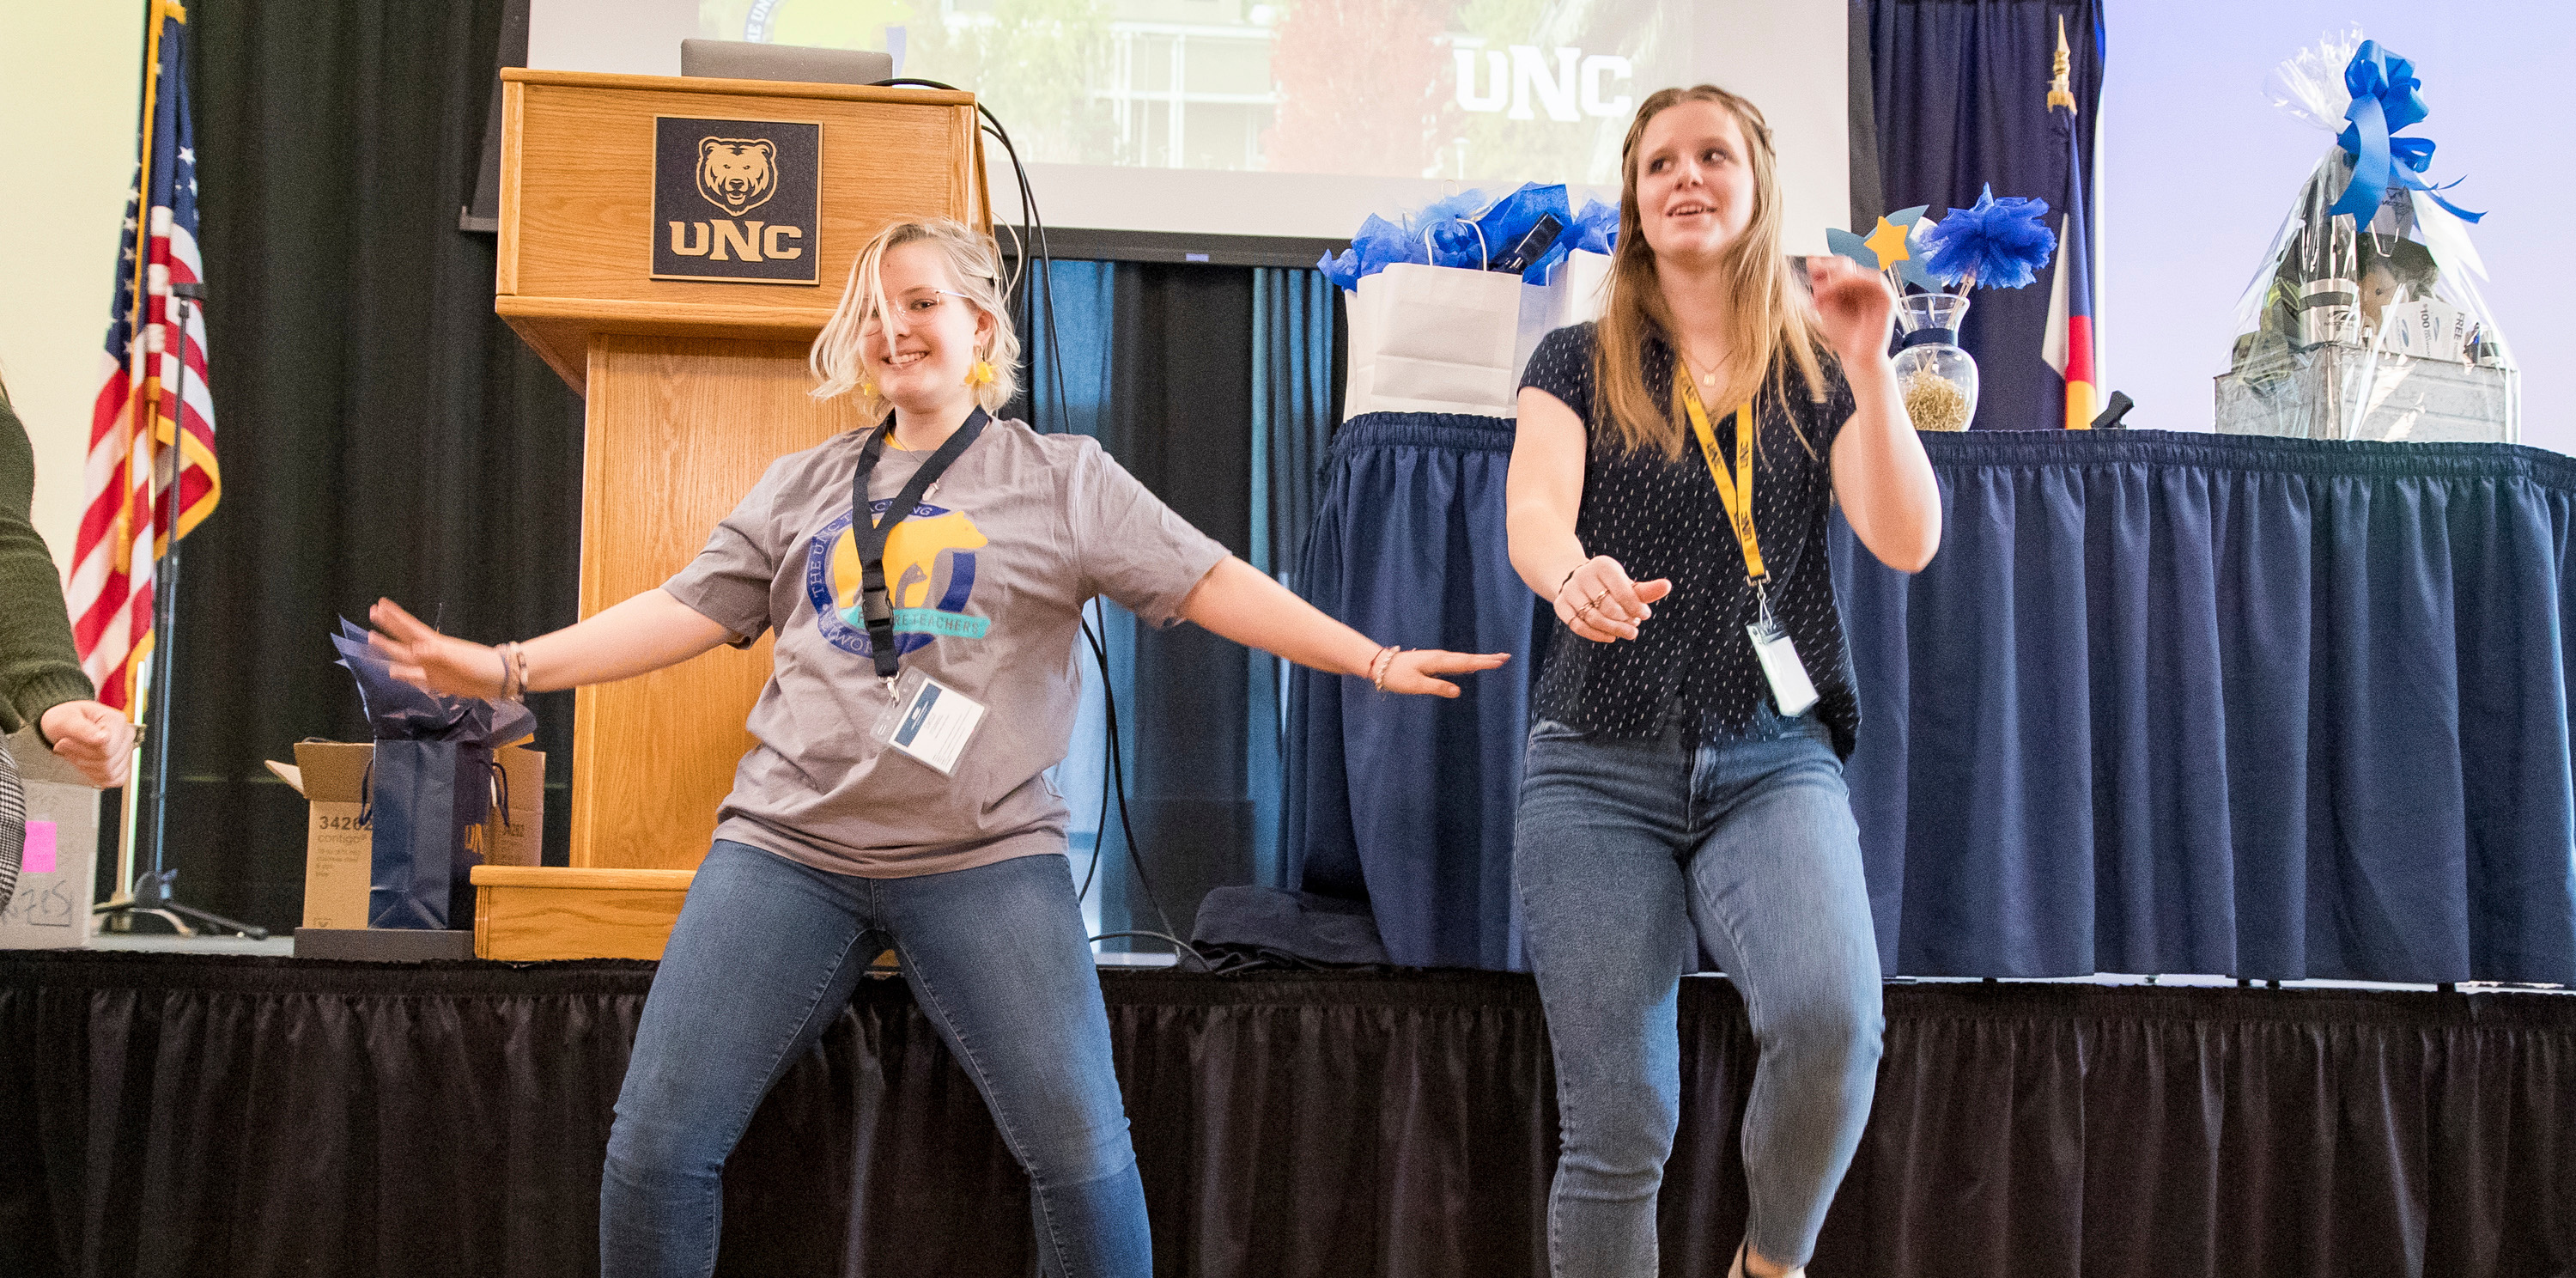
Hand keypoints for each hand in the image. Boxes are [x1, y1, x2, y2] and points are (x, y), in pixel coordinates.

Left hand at [40, 700, 132, 787]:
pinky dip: (95, 776)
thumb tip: (103, 739)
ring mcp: (125, 752)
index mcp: (116, 721)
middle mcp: (125, 736)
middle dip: (81, 758)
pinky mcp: (122, 765)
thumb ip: (82, 728)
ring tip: (73, 754)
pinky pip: (114, 780)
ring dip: (85, 767)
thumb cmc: (66, 719)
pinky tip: (84, 764)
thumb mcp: (66, 719)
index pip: (107, 748)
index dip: (82, 750)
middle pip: (107, 762)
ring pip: (109, 773)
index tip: (64, 742)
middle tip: (64, 747)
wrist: (64, 727)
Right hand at [369, 598, 507, 697]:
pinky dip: (403, 676)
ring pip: (403, 659)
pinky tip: (393, 673)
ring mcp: (431, 668)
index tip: (380, 604)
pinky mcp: (437, 682)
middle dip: (386, 628)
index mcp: (434, 644)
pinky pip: (415, 678)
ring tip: (372, 643)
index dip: (394, 617)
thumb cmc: (480, 664)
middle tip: (371, 613)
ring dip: (388, 652)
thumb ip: (436, 655)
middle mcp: (429, 654)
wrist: (497, 678)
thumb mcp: (458, 658)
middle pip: (401, 639)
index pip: (408, 627)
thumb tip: (415, 650)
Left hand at [1376, 649, 1510, 698]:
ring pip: (1462, 659)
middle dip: (1487, 659)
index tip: (1500, 662)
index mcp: (1438, 661)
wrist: (1380, 664)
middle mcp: (1440, 657)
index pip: (1465, 663)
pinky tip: (1472, 665)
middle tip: (1506, 657)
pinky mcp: (1433, 662)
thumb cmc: (1396, 676)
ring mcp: (1436, 659)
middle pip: (1468, 658)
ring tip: (1495, 660)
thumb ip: (1437, 688)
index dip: (1483, 663)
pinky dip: (1467, 662)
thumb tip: (1457, 692)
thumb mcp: (1416, 685)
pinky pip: (1455, 662)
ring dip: (1479, 659)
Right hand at [1555, 555, 1672, 643]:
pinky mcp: (1560, 604)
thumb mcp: (1626, 583)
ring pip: (1592, 618)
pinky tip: (1610, 637)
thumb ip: (1645, 590)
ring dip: (1613, 629)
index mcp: (1602, 565)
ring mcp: (1569, 590)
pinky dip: (1595, 635)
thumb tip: (1667, 586)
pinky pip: (1577, 625)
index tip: (1645, 615)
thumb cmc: (1608, 583)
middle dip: (1624, 620)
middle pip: (1607, 607)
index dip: (1636, 606)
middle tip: (1635, 626)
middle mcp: (1583, 576)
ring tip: (1628, 633)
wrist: (1575, 578)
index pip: (1621, 591)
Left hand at [1806, 255, 1895, 368]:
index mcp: (1851, 286)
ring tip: (1822, 291)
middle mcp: (1865, 285)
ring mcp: (1877, 290)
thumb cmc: (1842, 335)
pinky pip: (1873, 279)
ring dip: (1836, 278)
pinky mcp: (1887, 297)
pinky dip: (1855, 279)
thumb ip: (1820, 284)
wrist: (1856, 357)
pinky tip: (1838, 286)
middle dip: (1828, 268)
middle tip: (1814, 274)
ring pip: (1857, 271)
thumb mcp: (1825, 306)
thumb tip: (1811, 259)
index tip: (1810, 262)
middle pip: (1846, 264)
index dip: (1824, 262)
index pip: (1838, 266)